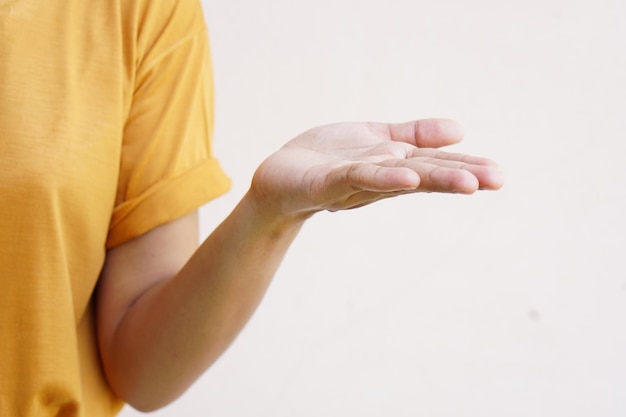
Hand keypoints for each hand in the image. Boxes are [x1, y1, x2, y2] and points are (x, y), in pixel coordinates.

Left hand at [250, 119, 503, 218]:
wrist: (278, 178)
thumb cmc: (328, 159)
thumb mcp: (376, 141)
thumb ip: (414, 135)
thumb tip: (461, 130)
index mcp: (392, 166)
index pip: (433, 164)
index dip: (465, 167)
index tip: (499, 175)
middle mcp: (378, 178)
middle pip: (422, 174)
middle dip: (459, 176)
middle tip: (497, 180)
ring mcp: (353, 183)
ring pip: (397, 178)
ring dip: (432, 180)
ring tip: (467, 183)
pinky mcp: (325, 185)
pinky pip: (357, 178)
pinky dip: (383, 178)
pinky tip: (406, 176)